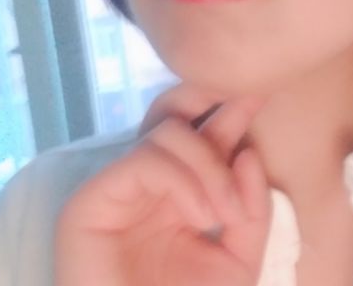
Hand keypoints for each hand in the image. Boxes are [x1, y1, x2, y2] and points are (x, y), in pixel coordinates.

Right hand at [55, 87, 269, 285]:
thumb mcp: (237, 259)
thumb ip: (252, 207)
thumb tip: (248, 151)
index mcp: (178, 191)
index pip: (200, 135)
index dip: (229, 112)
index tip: (260, 93)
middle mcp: (148, 182)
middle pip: (175, 115)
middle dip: (213, 105)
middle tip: (250, 99)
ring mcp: (119, 187)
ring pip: (167, 133)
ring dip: (209, 165)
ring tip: (225, 212)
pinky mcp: (92, 198)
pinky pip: (146, 160)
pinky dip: (183, 180)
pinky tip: (201, 214)